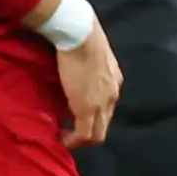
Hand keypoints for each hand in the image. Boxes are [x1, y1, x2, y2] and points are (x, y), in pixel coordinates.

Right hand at [56, 13, 122, 145]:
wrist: (80, 34)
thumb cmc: (80, 38)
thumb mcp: (90, 57)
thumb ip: (86, 71)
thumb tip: (71, 79)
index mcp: (114, 81)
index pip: (107, 106)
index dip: (92, 116)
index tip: (74, 117)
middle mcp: (113, 94)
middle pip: (105, 123)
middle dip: (88, 132)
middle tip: (70, 134)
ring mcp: (102, 102)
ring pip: (98, 132)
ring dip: (82, 139)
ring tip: (66, 138)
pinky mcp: (87, 107)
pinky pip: (85, 134)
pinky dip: (74, 141)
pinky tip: (63, 139)